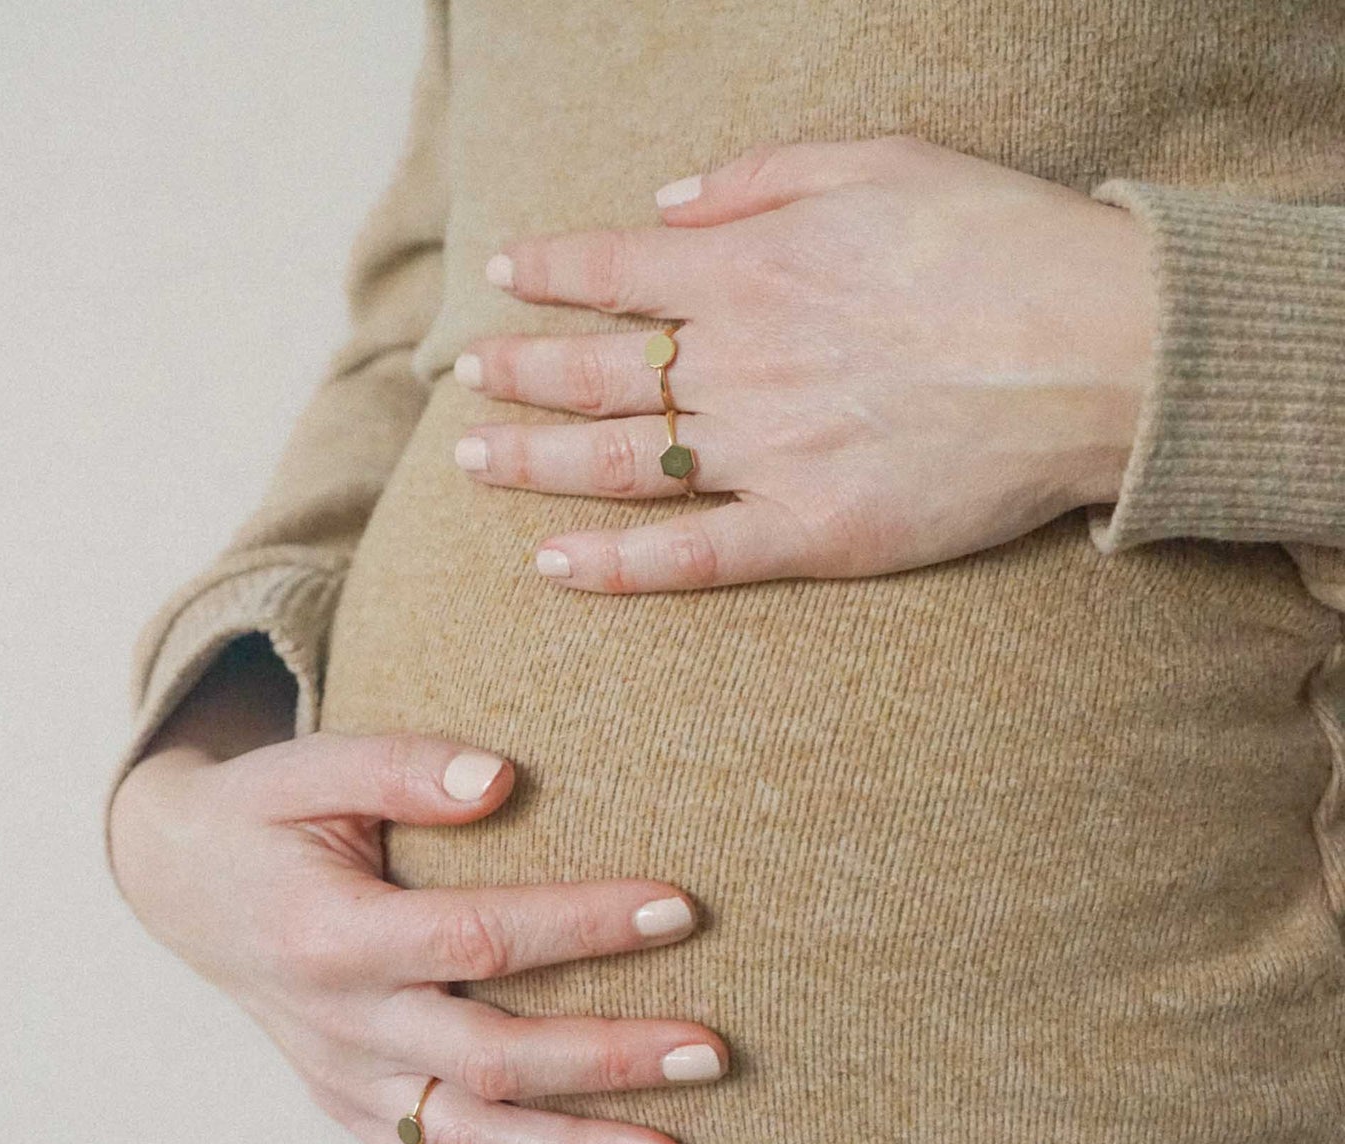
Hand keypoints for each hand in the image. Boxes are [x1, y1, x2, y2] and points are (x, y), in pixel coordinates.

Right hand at [110, 726, 727, 1143]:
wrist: (181, 886)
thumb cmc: (262, 815)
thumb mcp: (310, 768)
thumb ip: (401, 767)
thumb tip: (501, 779)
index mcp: (332, 934)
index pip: (477, 937)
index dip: (581, 926)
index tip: (678, 910)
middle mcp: (341, 1024)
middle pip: (490, 1058)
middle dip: (608, 1059)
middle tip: (712, 1052)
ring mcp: (345, 1079)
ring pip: (467, 1139)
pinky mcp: (348, 1107)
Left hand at [453, 135, 1157, 592]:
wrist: (1097, 350)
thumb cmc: (1000, 244)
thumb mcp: (882, 160)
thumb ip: (760, 180)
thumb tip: (668, 204)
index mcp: (752, 272)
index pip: (614, 270)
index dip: (548, 272)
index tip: (504, 278)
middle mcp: (740, 364)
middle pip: (596, 372)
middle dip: (517, 373)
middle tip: (462, 382)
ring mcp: (769, 454)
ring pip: (622, 463)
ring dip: (536, 463)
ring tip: (474, 464)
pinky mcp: (811, 533)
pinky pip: (691, 557)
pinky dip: (617, 566)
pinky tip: (553, 565)